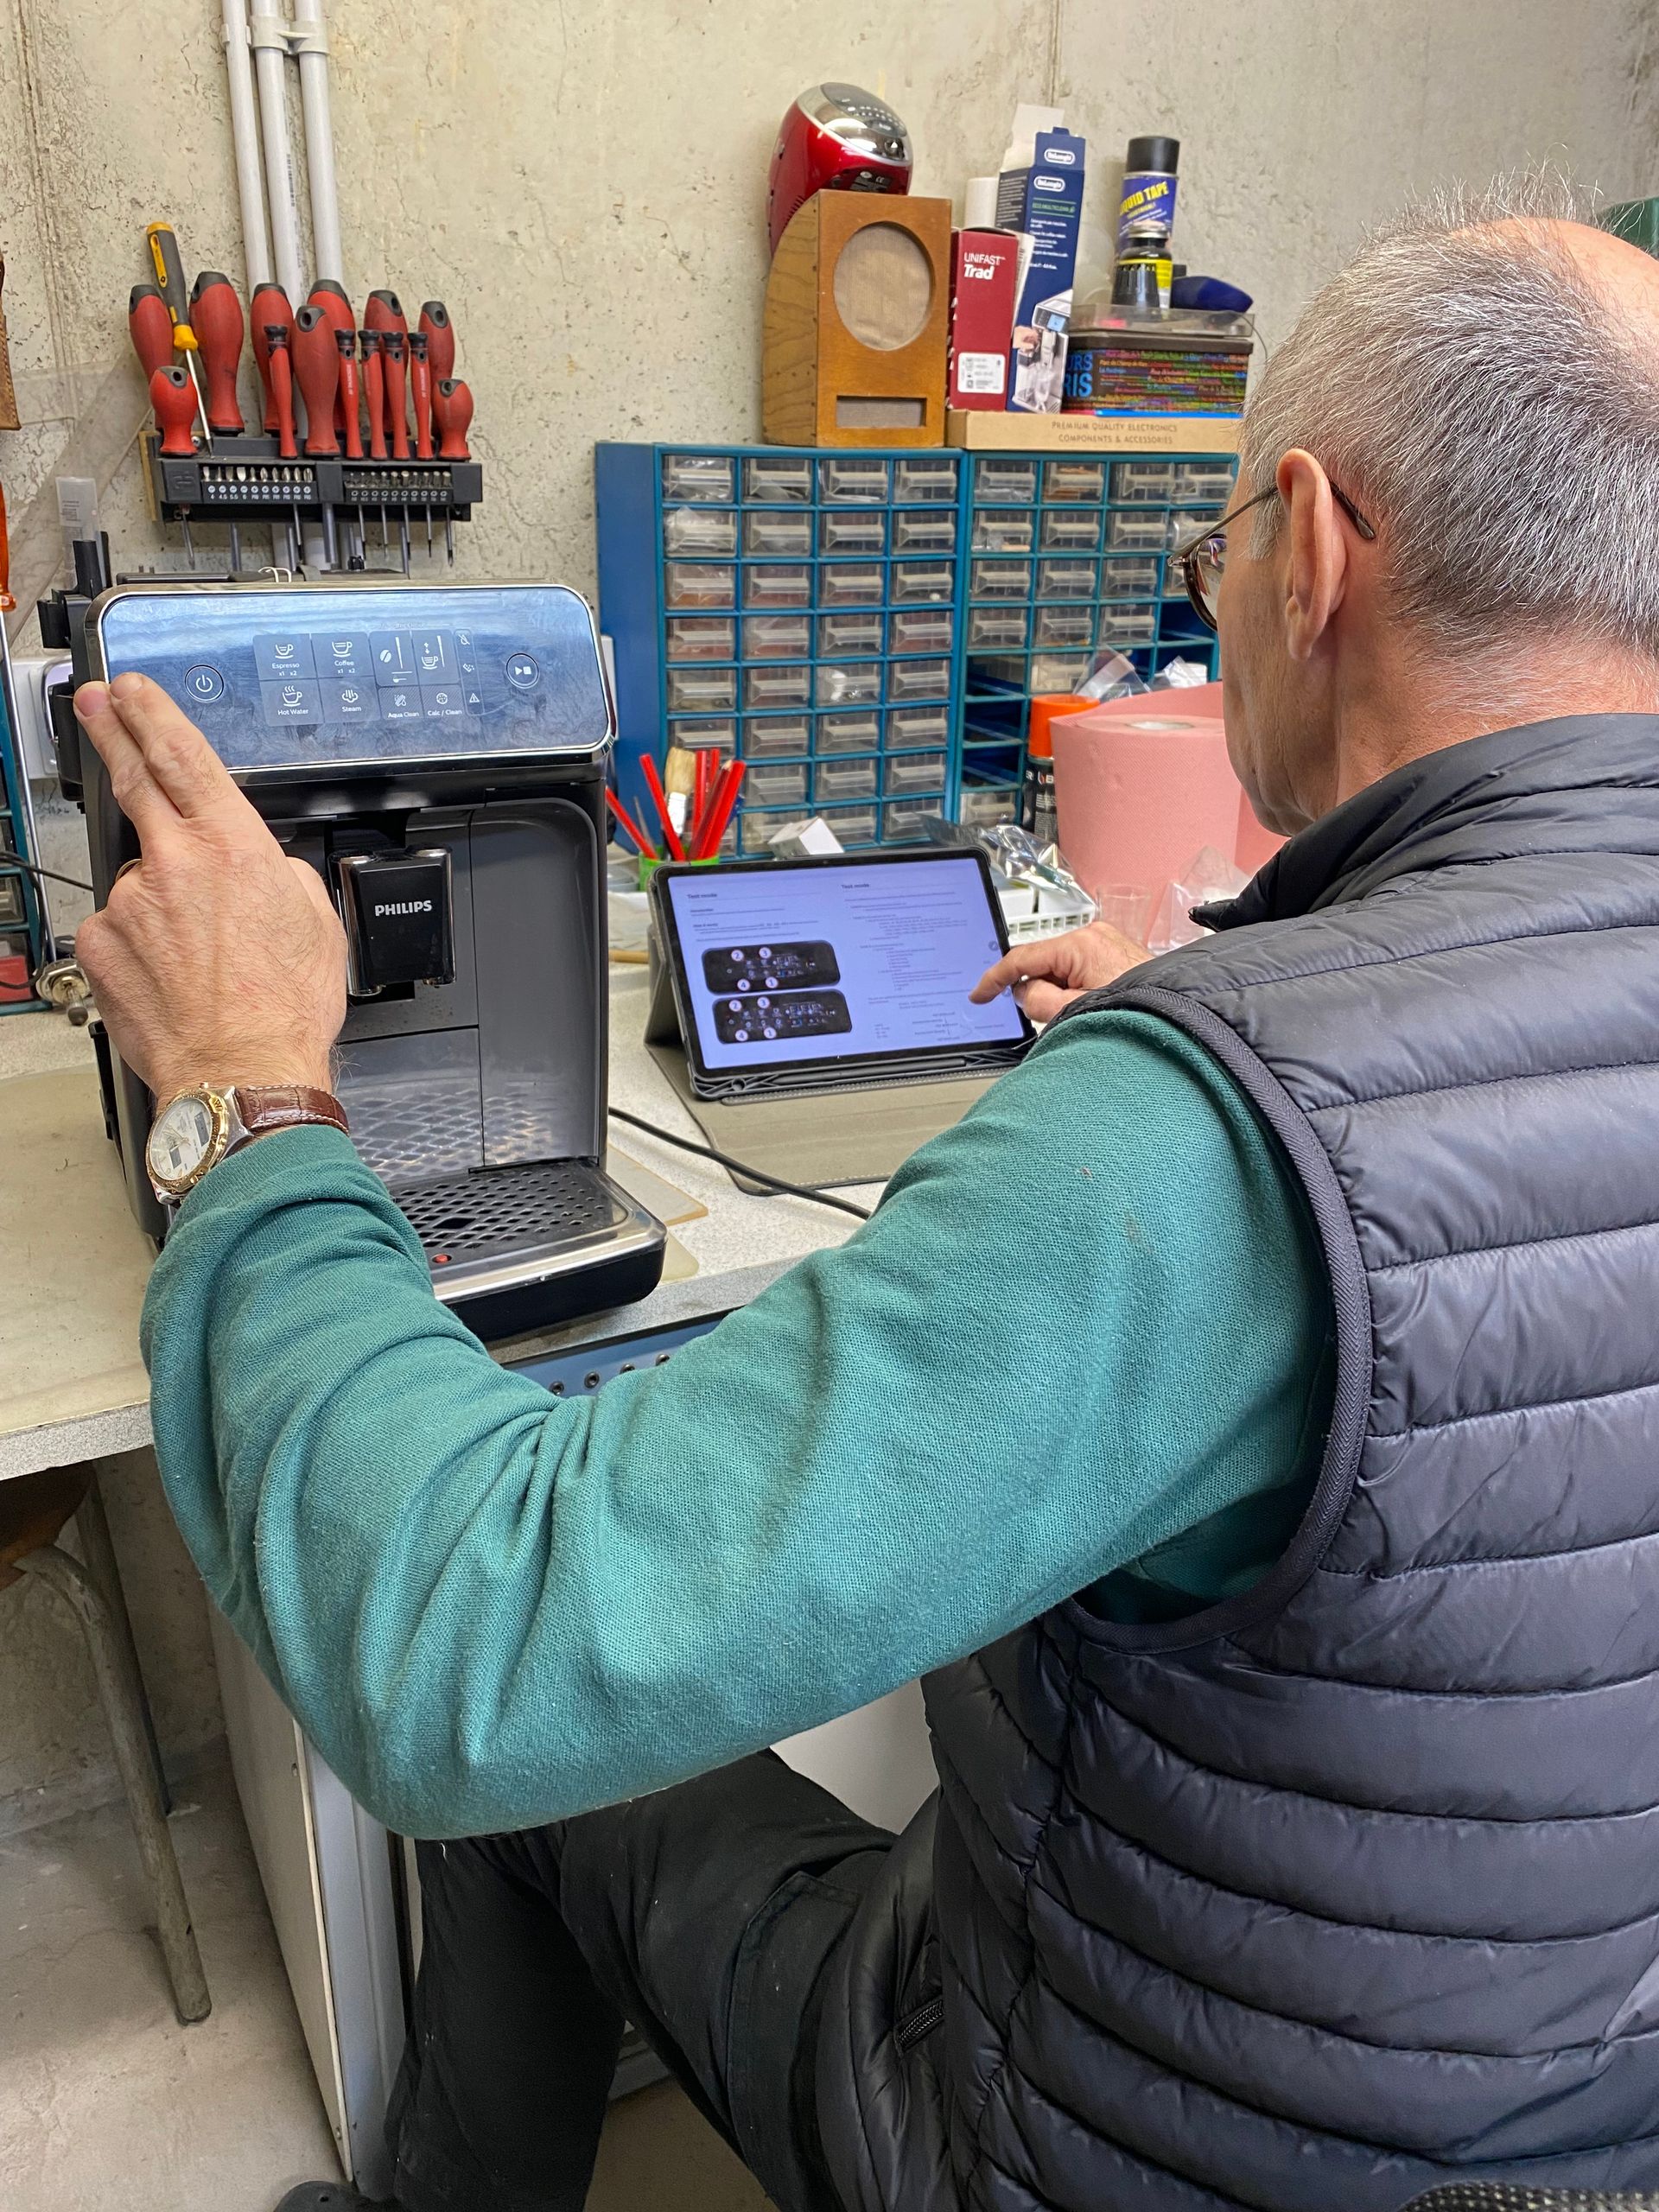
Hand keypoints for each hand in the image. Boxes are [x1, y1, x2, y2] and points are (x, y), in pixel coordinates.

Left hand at [73, 673, 347, 1102]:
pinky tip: (171, 977)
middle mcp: (174, 865)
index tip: (130, 691)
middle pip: (134, 780)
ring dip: (161, 904)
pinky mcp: (102, 945)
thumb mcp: (317, 922)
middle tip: (94, 705)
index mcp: (233, 848)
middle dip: (112, 734)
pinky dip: (140, 946)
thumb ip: (282, 875)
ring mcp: (131, 904)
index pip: (184, 758)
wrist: (242, 1072)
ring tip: (198, 959)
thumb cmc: (284, 1009)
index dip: (153, 715)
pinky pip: (119, 930)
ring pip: (140, 882)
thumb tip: (261, 868)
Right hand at [970, 916, 1147, 1023]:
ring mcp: (1105, 942)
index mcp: (1080, 944)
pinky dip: (1074, 989)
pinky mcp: (1114, 953)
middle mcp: (1093, 935)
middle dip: (1038, 989)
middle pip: (1042, 963)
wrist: (1177, 1014)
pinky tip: (1091, 1005)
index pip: (1022, 958)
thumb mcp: (1073, 1011)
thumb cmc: (1138, 1011)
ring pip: (1060, 969)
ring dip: (1059, 992)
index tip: (979, 995)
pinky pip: (1078, 971)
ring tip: (1084, 1011)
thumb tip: (1023, 991)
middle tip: (1052, 1015)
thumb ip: (1037, 999)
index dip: (994, 978)